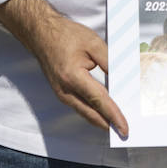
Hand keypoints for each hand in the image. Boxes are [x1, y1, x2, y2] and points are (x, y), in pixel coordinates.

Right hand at [0, 0, 128, 137]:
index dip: (113, 115)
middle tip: (125, 133)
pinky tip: (105, 113)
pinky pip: (80, 107)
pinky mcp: (62, 93)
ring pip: (85, 113)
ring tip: (118, 125)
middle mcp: (65, 90)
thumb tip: (123, 80)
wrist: (41, 34)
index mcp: (72, 77)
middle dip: (109, 124)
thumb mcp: (94, 43)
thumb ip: (110, 62)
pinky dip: (94, 112)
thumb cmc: (66, 36)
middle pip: (92, 114)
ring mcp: (61, 94)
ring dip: (101, 120)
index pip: (99, 100)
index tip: (124, 128)